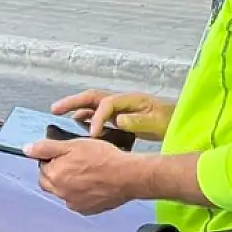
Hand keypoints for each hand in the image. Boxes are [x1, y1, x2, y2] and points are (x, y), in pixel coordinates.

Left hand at [24, 137, 142, 214]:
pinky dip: (80, 193)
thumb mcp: (73, 145)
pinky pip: (76, 201)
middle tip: (75, 163)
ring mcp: (73, 203)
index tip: (67, 155)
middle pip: (49, 182)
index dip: (53, 158)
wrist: (127, 176)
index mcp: (54, 175)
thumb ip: (47, 148)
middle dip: (56, 172)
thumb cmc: (103, 158)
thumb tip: (26, 149)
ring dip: (68, 184)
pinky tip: (92, 184)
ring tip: (87, 173)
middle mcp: (60, 192)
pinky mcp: (86, 210)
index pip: (43, 166)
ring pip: (63, 192)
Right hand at [50, 89, 174, 142]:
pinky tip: (78, 125)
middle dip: (73, 102)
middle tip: (55, 109)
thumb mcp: (156, 122)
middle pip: (92, 97)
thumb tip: (118, 120)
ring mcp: (119, 107)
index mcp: (129, 100)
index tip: (93, 134)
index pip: (106, 104)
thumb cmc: (168, 120)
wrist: (176, 120)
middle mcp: (120, 101)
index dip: (97, 118)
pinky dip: (86, 118)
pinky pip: (98, 114)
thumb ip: (138, 121)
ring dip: (76, 108)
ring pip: (92, 105)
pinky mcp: (119, 116)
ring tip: (59, 115)